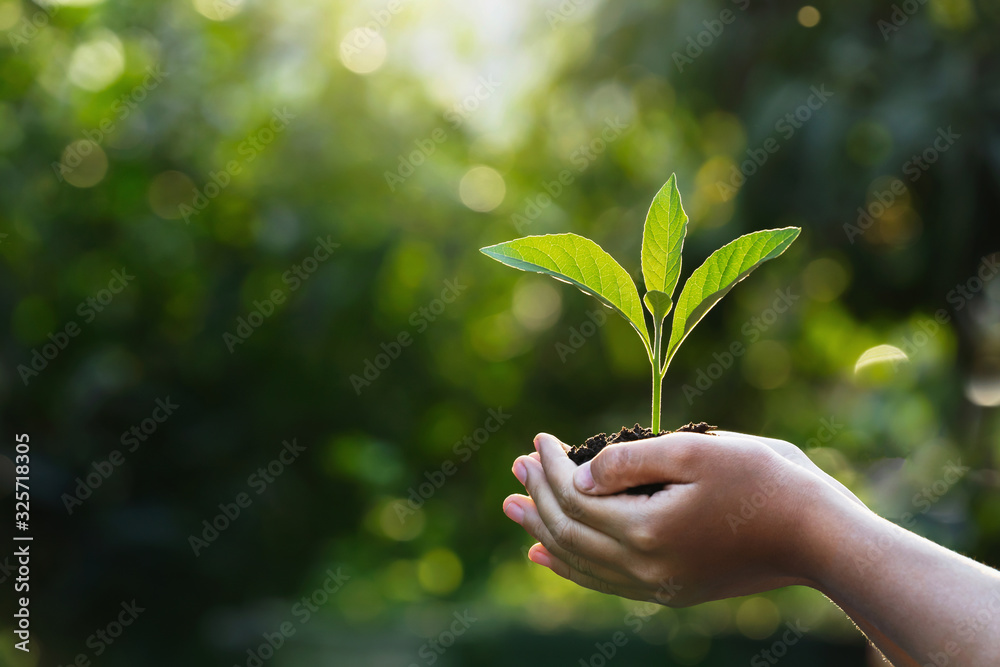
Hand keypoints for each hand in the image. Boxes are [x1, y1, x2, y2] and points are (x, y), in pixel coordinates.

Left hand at [503, 430, 856, 606]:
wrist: (820, 538)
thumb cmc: (766, 481)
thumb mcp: (696, 451)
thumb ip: (630, 462)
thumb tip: (579, 474)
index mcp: (647, 531)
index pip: (574, 497)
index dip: (550, 466)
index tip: (541, 438)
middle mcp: (644, 570)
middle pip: (567, 531)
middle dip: (537, 495)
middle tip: (514, 466)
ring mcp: (657, 587)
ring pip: (579, 562)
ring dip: (543, 530)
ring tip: (514, 509)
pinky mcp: (671, 591)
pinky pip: (603, 582)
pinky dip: (569, 565)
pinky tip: (547, 556)